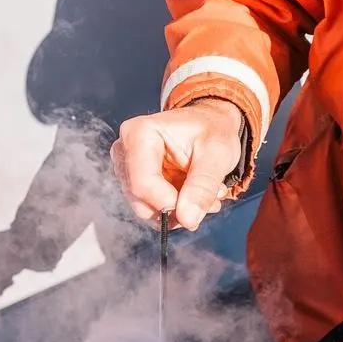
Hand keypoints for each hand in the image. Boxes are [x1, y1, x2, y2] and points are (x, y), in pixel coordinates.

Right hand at [111, 99, 243, 230]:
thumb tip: (187, 220)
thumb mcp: (218, 153)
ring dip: (180, 210)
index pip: (143, 184)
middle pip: (140, 200)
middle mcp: (124, 150)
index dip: (169, 204)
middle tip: (211, 199)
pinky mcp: (134, 181)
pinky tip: (195, 194)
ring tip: (207, 193)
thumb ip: (203, 186)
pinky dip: (176, 209)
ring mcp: (127, 167)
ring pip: (145, 209)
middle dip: (177, 208)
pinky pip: (151, 208)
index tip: (199, 208)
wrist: (211, 122)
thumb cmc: (213, 129)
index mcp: (139, 133)